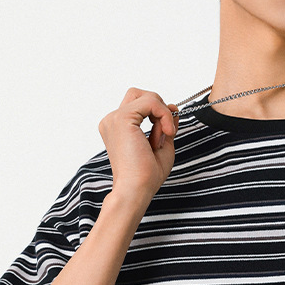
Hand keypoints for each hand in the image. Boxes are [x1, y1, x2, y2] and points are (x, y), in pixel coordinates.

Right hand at [98, 87, 179, 207]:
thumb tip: (173, 107)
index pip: (139, 105)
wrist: (136, 189)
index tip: (168, 130)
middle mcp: (112, 120)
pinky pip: (151, 102)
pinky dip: (164, 114)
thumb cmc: (146, 175)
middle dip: (158, 107)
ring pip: (146, 96)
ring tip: (165, 134)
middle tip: (167, 129)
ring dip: (163, 113)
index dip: (158, 112)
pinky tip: (166, 132)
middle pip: (139, 94)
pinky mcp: (122, 118)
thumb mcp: (162, 145)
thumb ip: (165, 125)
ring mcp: (114, 118)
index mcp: (117, 127)